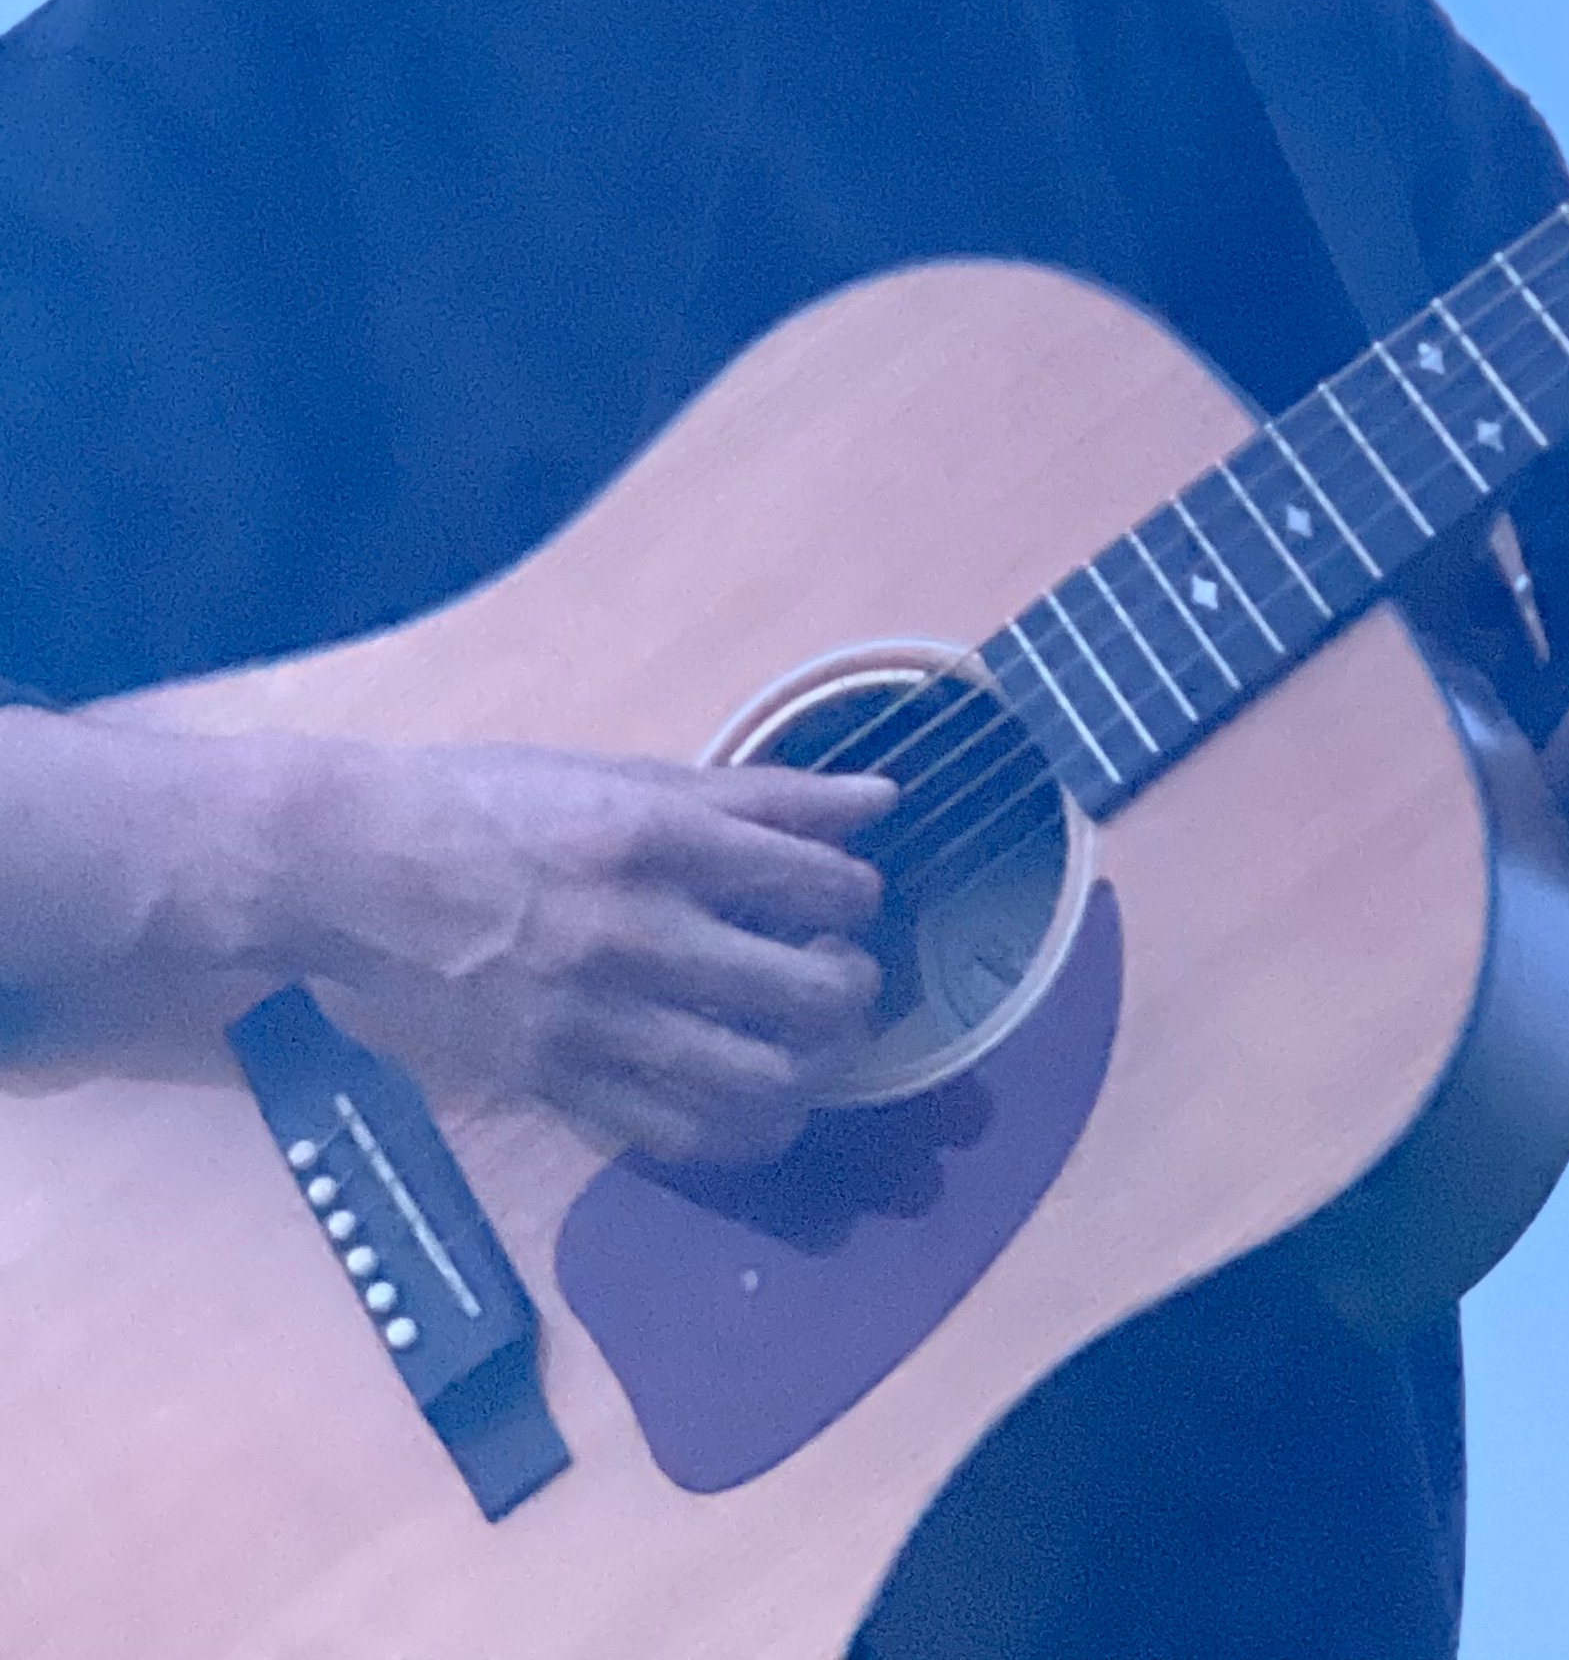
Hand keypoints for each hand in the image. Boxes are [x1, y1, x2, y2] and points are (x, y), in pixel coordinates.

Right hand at [0, 716, 892, 1164]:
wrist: (345, 874)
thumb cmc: (487, 805)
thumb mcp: (623, 776)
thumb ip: (759, 795)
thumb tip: (879, 799)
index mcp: (658, 840)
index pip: (820, 883)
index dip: (857, 896)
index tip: (843, 897)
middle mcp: (638, 936)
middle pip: (812, 991)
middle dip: (855, 986)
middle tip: (840, 972)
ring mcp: (596, 1023)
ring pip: (763, 1079)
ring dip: (816, 1066)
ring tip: (808, 1041)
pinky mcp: (556, 1087)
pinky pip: (683, 1136)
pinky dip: (746, 1128)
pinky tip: (756, 1100)